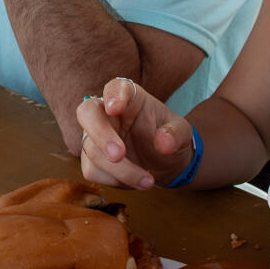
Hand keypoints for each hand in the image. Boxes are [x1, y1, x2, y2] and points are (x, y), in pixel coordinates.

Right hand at [76, 77, 192, 189]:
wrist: (166, 161)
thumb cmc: (170, 137)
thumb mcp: (182, 132)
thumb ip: (176, 134)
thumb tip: (164, 144)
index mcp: (130, 97)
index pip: (116, 87)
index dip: (112, 96)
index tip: (114, 108)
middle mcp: (107, 113)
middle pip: (87, 113)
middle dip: (100, 135)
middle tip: (118, 155)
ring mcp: (96, 136)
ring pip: (91, 150)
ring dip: (119, 170)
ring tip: (148, 181)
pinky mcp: (92, 159)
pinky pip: (92, 171)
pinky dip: (115, 181)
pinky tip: (134, 180)